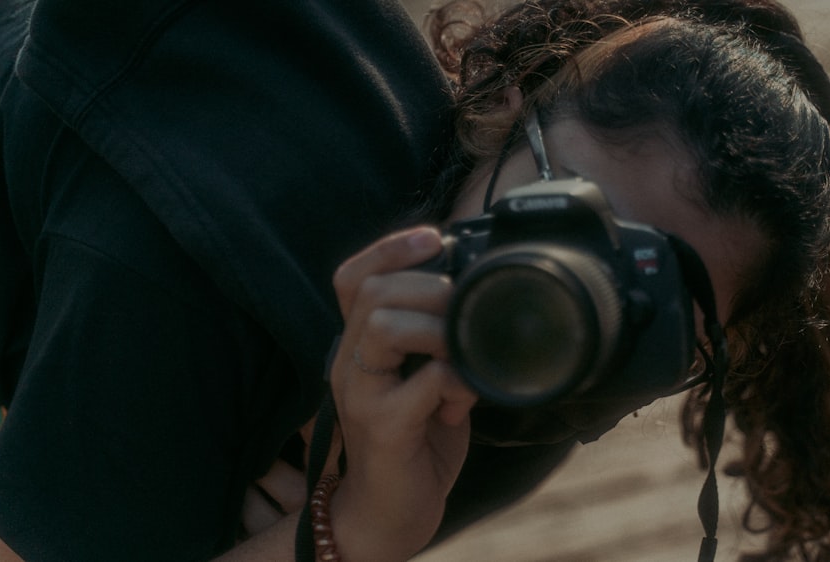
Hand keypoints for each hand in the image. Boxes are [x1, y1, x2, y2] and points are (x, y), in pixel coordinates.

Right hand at [328, 226, 477, 560]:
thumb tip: (479, 307)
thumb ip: (440, 345)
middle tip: (463, 307)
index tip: (435, 236)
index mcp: (358, 345)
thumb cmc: (413, 444)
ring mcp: (360, 392)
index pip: (353, 277)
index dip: (390, 247)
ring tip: (461, 350)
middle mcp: (349, 362)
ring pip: (385, 325)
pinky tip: (466, 397)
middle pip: (373, 291)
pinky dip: (457, 380)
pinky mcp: (381, 425)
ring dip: (438, 328)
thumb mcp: (425, 382)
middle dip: (429, 286)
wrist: (387, 515)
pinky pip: (424, 383)